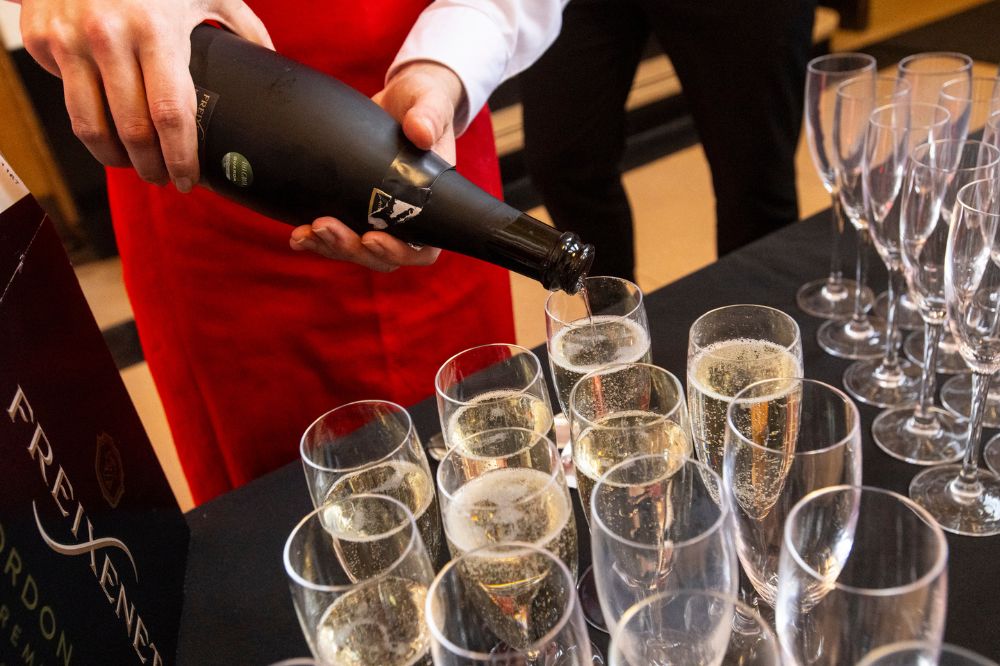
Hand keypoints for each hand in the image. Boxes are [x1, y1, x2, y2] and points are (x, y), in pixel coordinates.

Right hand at [18, 0, 271, 191]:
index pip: (171, 114)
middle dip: (150, 166)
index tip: (187, 179)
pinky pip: (65, 97)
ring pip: (90, 126)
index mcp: (155, 29)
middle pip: (132, 130)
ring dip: (113, 158)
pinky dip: (86, 118)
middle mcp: (109, 36)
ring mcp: (69, 39)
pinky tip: (104, 121)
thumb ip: (239, 22)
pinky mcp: (41, 40)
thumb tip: (271, 57)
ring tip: (131, 165)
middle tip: (162, 178)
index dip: (180, 157)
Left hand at [290, 61, 463, 270]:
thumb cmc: (424, 103)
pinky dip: (316, 241)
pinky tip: (297, 236)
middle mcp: (405, 217)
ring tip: (304, 233)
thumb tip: (422, 132)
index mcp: (432, 203)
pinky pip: (337, 236)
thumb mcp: (431, 101)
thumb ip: (430, 114)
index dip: (398, 252)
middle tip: (323, 226)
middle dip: (351, 249)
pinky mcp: (353, 207)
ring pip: (356, 251)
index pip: (423, 247)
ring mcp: (377, 216)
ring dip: (330, 247)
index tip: (372, 237)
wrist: (400, 99)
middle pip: (382, 256)